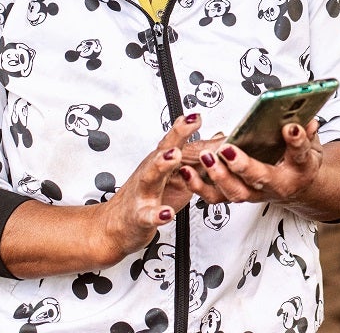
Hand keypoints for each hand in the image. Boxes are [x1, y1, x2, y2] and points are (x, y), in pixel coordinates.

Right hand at [93, 113, 201, 264]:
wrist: (117, 224)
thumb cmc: (149, 195)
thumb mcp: (176, 173)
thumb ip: (199, 156)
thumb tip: (221, 139)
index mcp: (161, 160)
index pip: (177, 140)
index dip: (188, 126)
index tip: (198, 114)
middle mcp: (152, 171)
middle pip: (164, 149)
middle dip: (178, 135)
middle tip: (191, 123)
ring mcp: (144, 192)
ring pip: (152, 175)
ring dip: (162, 164)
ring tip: (174, 156)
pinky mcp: (140, 216)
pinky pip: (148, 214)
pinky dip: (157, 214)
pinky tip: (166, 213)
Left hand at [180, 119, 323, 206]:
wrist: (296, 186)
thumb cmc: (300, 163)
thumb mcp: (312, 144)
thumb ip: (308, 132)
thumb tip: (308, 118)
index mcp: (300, 169)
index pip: (300, 154)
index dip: (296, 141)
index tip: (291, 127)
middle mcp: (277, 185)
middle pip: (260, 179)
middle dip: (243, 165)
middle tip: (228, 150)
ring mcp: (256, 193)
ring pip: (236, 192)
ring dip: (218, 176)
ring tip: (207, 158)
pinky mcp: (237, 195)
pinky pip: (216, 196)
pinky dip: (199, 186)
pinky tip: (188, 170)